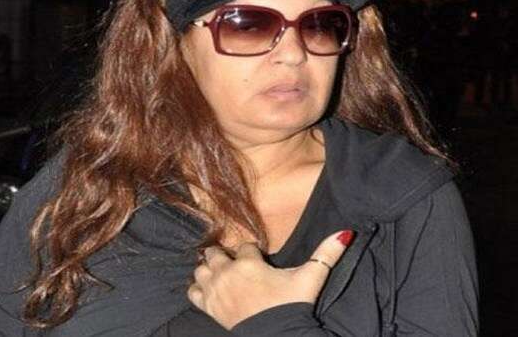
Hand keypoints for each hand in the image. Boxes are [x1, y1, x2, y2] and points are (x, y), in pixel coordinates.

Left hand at [187, 229, 353, 329]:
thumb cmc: (291, 306)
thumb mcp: (310, 278)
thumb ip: (326, 253)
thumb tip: (346, 231)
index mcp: (248, 262)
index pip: (244, 245)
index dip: (251, 251)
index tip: (259, 259)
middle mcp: (227, 272)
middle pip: (216, 252)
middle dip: (225, 256)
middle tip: (237, 266)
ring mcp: (215, 290)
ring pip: (201, 268)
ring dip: (209, 269)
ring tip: (222, 275)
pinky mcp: (208, 307)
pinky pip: (192, 292)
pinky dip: (198, 289)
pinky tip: (209, 290)